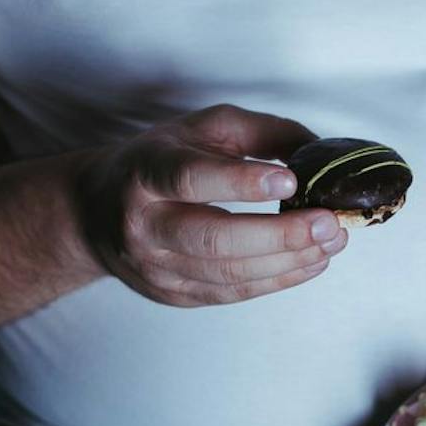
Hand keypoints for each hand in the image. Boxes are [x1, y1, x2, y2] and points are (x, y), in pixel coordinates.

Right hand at [75, 104, 345, 306]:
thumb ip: (257, 132)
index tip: (290, 180)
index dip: (240, 181)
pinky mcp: (175, 294)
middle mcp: (144, 224)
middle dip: (279, 235)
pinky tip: (312, 262)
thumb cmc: (157, 164)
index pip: (190, 178)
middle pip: (213, 238)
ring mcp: (157, 267)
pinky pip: (234, 292)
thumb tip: (315, 151)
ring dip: (290, 260)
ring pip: (229, 273)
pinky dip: (280, 279)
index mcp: (144, 173)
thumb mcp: (197, 131)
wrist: (94, 214)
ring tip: (331, 241)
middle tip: (327, 223)